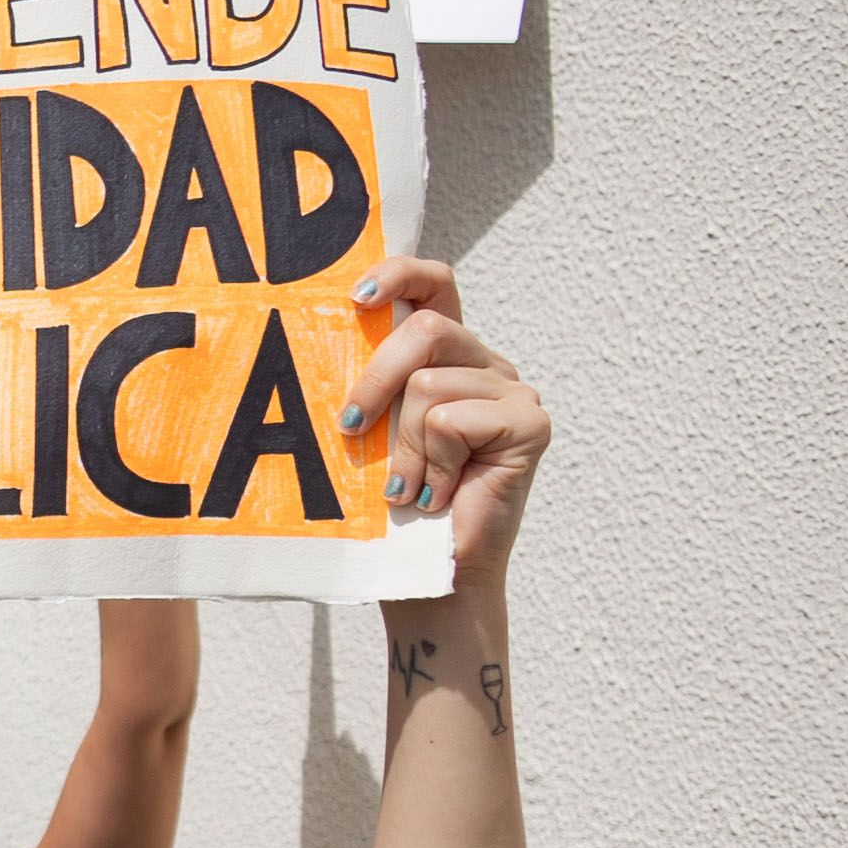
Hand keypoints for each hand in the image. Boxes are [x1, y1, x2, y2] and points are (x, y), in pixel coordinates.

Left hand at [336, 259, 549, 595]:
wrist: (434, 572)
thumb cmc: (395, 504)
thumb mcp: (373, 430)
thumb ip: (367, 383)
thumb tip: (317, 339)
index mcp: (448, 357)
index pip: (435, 286)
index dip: (401, 274)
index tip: (357, 296)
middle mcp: (486, 365)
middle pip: (427, 328)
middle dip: (375, 378)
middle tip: (352, 429)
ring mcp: (514, 392)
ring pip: (429, 384)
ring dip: (403, 446)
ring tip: (408, 486)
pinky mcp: (530, 424)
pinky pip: (451, 420)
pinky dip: (432, 463)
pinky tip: (439, 494)